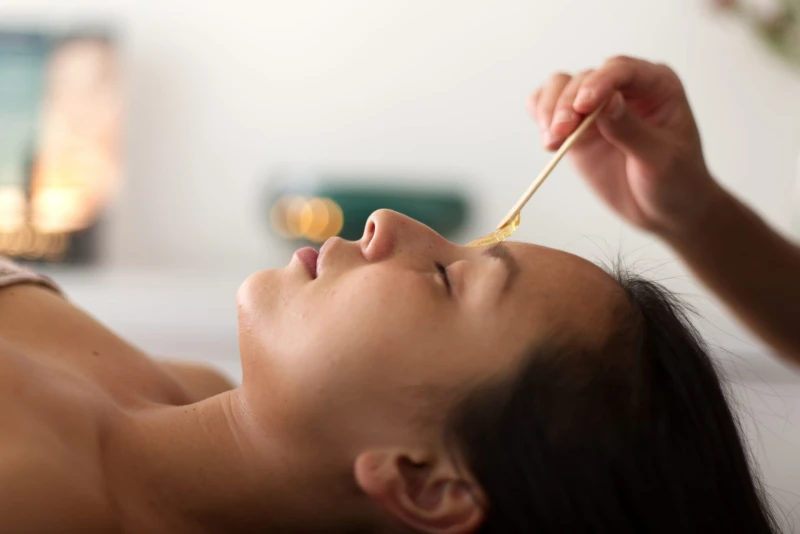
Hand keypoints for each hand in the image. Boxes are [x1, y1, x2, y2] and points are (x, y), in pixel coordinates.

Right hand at [529, 56, 720, 237]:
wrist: (663, 211)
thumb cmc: (675, 181)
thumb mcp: (660, 159)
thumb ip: (631, 130)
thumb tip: (607, 101)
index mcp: (655, 85)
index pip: (620, 70)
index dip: (598, 83)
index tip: (582, 107)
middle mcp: (623, 88)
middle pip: (583, 78)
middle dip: (566, 104)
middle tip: (561, 134)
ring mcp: (596, 107)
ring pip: (559, 87)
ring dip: (549, 109)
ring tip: (551, 141)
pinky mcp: (575, 127)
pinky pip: (546, 106)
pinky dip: (539, 115)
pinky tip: (548, 138)